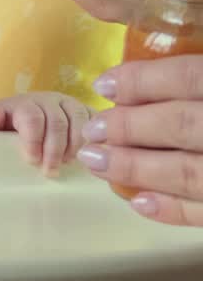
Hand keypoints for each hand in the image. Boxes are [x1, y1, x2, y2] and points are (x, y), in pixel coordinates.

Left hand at [0, 92, 92, 174]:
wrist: (31, 123)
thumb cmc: (12, 132)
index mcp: (23, 104)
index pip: (31, 117)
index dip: (33, 140)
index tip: (32, 160)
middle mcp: (48, 101)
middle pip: (56, 123)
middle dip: (54, 150)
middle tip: (50, 171)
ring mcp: (70, 105)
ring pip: (79, 122)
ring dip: (74, 146)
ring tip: (67, 163)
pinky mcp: (88, 112)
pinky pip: (96, 122)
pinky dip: (94, 140)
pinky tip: (89, 156)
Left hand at [78, 56, 202, 225]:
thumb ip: (187, 77)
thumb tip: (127, 70)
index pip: (187, 78)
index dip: (142, 81)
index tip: (102, 85)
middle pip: (182, 124)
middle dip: (130, 127)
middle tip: (92, 130)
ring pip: (188, 171)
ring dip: (137, 167)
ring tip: (95, 161)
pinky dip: (172, 209)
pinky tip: (138, 202)